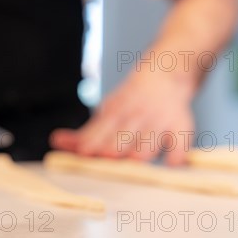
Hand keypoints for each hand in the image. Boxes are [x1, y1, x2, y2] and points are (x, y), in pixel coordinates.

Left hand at [51, 69, 196, 165]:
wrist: (167, 73)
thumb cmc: (130, 103)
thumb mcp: (106, 112)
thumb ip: (83, 133)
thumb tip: (55, 142)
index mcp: (115, 112)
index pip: (101, 130)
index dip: (92, 143)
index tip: (83, 153)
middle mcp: (136, 116)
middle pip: (121, 141)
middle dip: (113, 150)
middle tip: (107, 157)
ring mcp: (159, 122)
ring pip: (147, 147)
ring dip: (140, 154)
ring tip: (134, 161)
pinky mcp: (181, 127)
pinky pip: (180, 145)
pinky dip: (176, 155)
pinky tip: (171, 163)